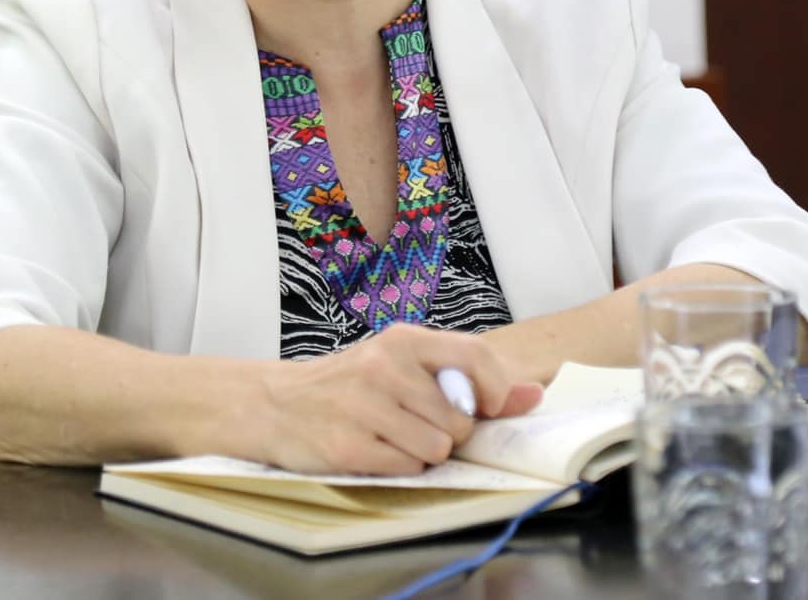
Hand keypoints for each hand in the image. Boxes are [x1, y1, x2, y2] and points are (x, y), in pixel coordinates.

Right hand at [249, 325, 543, 475]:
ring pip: (438, 448)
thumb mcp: (402, 365)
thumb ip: (467, 379)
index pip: (475, 356)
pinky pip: (407, 468)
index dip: (495, 389)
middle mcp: (384, 366)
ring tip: (392, 436)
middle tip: (415, 422)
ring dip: (423, 453)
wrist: (275, 403)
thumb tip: (532, 394)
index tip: (485, 408)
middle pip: (460, 418)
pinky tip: (374, 450)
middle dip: (448, 431)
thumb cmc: (349, 384)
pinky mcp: (348, 445)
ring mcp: (363, 405)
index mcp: (403, 339)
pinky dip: (399, 467)